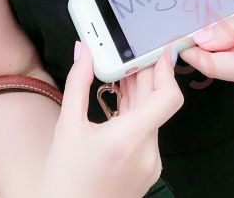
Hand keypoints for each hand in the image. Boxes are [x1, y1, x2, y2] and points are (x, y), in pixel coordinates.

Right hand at [40, 42, 182, 197]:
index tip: (162, 52)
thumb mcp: (67, 127)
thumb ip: (78, 83)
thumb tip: (84, 52)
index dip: (167, 71)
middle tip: (130, 54)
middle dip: (145, 75)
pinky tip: (121, 104)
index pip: (167, 99)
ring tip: (121, 77)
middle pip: (157, 102)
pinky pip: (149, 132)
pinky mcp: (148, 170)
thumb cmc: (65, 181)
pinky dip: (138, 114)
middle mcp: (146, 153)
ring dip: (141, 94)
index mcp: (127, 140)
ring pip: (153, 116)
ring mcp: (150, 164)